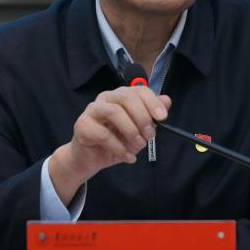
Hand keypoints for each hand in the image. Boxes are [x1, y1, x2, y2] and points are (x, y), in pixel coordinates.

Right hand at [49, 86, 170, 203]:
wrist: (91, 159)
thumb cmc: (115, 142)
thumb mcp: (139, 130)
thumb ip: (151, 116)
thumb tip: (166, 101)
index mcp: (120, 96)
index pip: (138, 90)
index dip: (152, 102)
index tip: (162, 117)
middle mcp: (106, 98)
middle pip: (126, 97)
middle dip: (142, 116)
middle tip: (150, 135)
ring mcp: (92, 110)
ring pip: (114, 112)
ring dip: (131, 131)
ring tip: (139, 146)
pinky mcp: (82, 125)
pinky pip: (103, 134)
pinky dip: (119, 148)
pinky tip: (127, 157)